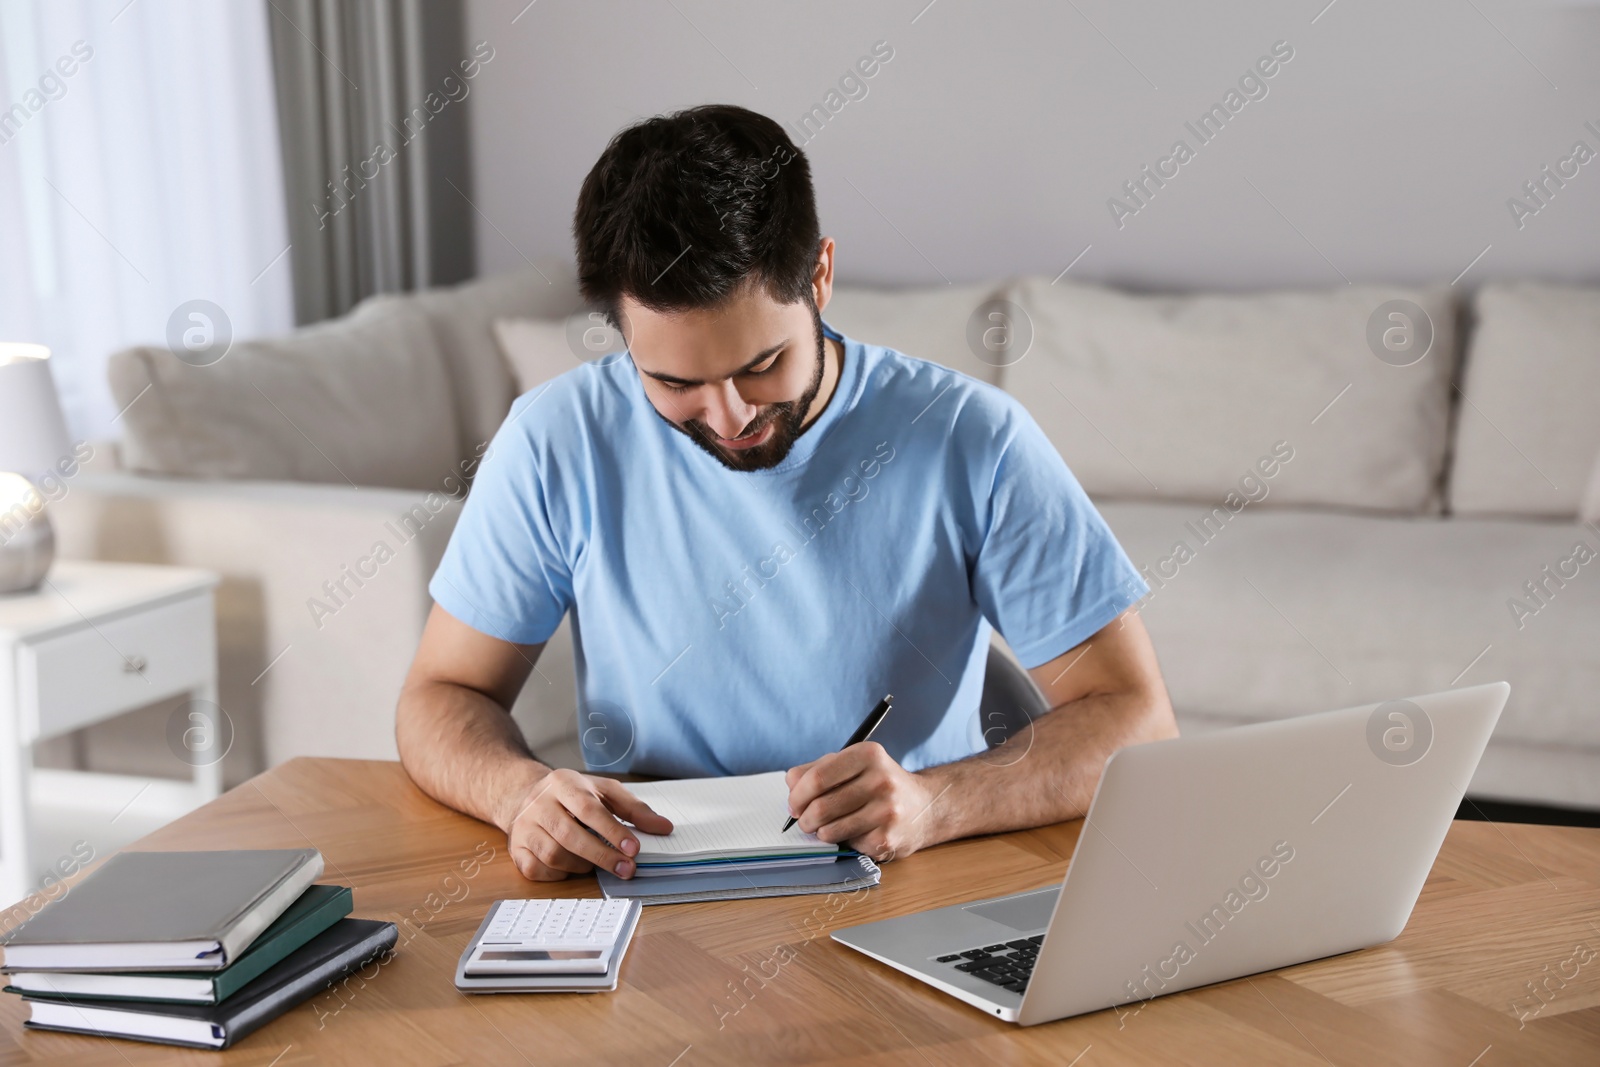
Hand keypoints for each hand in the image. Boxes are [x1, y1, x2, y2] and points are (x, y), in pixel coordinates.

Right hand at [500, 767, 672, 880]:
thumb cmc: (573, 796)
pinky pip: (538, 869)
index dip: (613, 831)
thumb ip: (634, 809)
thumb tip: (664, 828)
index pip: (589, 809)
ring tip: (596, 863)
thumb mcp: (604, 792)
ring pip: (554, 855)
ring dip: (581, 865)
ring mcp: (524, 827)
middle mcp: (539, 803)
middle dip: (602, 856)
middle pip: (570, 835)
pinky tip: (572, 866)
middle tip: (626, 869)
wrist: (524, 796)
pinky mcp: (515, 848)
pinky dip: (559, 873)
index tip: (633, 849)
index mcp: (563, 783)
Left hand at [784, 742, 941, 862]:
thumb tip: (791, 785)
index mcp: (868, 755)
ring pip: (830, 830)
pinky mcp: (888, 839)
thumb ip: (818, 769)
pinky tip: (854, 832)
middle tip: (805, 821)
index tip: (793, 804)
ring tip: (825, 827)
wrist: (925, 807)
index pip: (817, 778)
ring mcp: (887, 811)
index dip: (797, 795)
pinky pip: (847, 845)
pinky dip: (843, 841)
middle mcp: (881, 780)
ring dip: (820, 832)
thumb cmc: (879, 784)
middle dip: (805, 818)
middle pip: (821, 806)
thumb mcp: (853, 764)